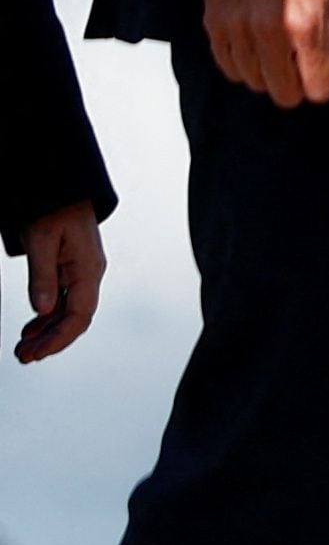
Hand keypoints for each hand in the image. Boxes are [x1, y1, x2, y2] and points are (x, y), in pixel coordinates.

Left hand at [15, 202, 102, 362]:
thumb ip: (42, 276)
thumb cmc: (55, 208)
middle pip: (75, 318)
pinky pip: (63, 301)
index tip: (37, 352)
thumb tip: (43, 310)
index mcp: (88, 268)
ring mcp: (80, 272)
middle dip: (51, 341)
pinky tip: (32, 329)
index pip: (79, 314)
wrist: (63, 187)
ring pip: (68, 312)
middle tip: (24, 356)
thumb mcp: (42, 240)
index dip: (58, 337)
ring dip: (47, 333)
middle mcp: (88, 274)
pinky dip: (47, 318)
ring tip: (24, 348)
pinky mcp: (70, 270)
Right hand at [202, 0, 328, 105]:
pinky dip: (244, 62)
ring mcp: (237, 29)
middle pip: (285, 95)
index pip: (317, 89)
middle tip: (301, 53)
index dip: (325, 81)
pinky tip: (256, 40)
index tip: (325, 65)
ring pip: (255, 84)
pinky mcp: (214, 25)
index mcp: (306, 24)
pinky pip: (229, 69)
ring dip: (270, 71)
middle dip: (298, 81)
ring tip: (278, 40)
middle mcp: (268, 31)